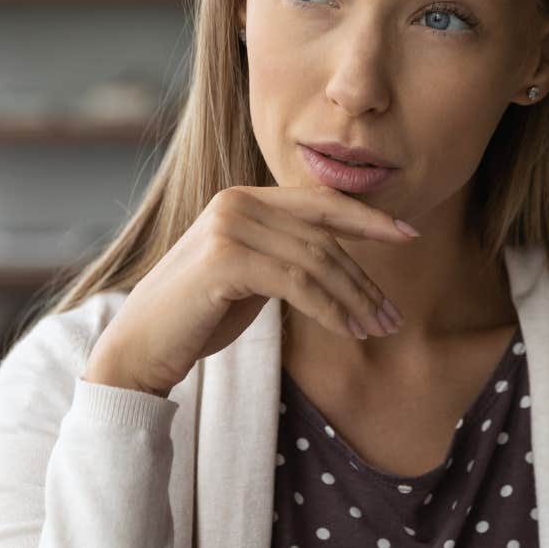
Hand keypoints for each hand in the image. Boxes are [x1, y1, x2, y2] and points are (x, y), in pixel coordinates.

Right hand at [83, 184, 417, 397]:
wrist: (140, 349)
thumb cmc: (199, 316)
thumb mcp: (253, 276)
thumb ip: (288, 255)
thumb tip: (345, 258)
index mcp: (244, 198)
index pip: (319, 202)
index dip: (367, 218)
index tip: (409, 234)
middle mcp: (236, 201)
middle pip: (323, 235)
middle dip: (365, 276)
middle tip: (392, 315)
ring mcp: (229, 225)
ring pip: (316, 259)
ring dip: (354, 298)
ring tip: (377, 329)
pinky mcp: (224, 257)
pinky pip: (298, 282)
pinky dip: (331, 308)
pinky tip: (348, 330)